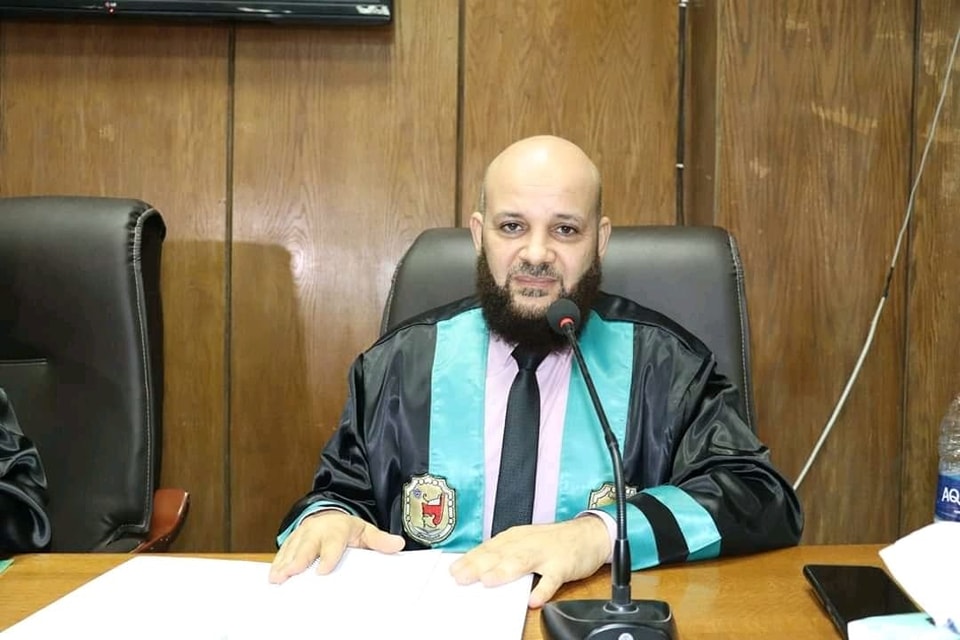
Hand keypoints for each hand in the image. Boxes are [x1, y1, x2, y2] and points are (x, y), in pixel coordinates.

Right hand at [268, 510, 404, 583]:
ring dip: (284, 563)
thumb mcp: (365, 531)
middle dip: (298, 559)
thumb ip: (380, 540)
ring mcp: (302, 536)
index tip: (323, 570)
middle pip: (307, 546)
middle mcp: (317, 531)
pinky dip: (277, 564)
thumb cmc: (346, 528)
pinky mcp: (291, 541)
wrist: (328, 515)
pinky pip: (283, 552)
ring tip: (277, 578)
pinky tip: (273, 576)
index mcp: (337, 529)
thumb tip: (398, 544)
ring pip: (292, 549)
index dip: (328, 556)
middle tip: (291, 573)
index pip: (333, 543)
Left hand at [449, 515, 610, 607]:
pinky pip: (552, 578)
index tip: (453, 571)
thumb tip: (477, 570)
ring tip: (490, 581)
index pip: (488, 548)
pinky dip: (543, 588)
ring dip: (505, 571)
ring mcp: (545, 554)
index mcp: (515, 538)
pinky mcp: (563, 565)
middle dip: (479, 565)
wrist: (589, 534)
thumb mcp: (525, 543)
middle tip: (461, 577)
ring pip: (522, 562)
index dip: (470, 559)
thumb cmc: (552, 541)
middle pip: (500, 554)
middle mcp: (527, 543)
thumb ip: (504, 555)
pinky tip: (534, 599)